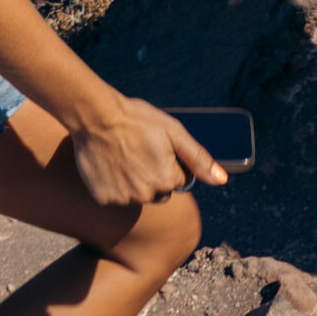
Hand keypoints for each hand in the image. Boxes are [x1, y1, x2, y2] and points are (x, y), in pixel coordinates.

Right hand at [69, 97, 226, 208]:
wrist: (94, 116)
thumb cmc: (136, 119)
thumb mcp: (173, 132)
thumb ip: (198, 158)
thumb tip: (222, 180)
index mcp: (167, 179)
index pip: (178, 179)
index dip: (169, 161)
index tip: (155, 145)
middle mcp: (148, 195)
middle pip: (159, 190)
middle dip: (154, 174)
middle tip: (139, 150)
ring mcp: (124, 198)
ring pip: (138, 194)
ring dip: (134, 180)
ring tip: (123, 154)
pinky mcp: (103, 198)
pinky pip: (115, 195)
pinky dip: (113, 183)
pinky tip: (109, 163)